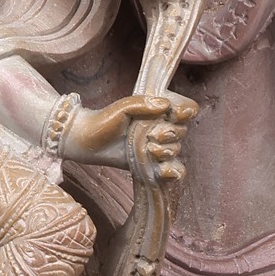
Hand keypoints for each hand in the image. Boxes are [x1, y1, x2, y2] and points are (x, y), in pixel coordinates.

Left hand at [65, 93, 194, 173]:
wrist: (87, 142)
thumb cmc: (104, 121)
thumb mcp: (123, 107)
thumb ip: (143, 103)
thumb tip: (166, 104)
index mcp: (158, 111)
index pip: (187, 109)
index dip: (185, 112)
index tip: (173, 114)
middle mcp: (161, 128)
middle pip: (181, 132)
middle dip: (169, 134)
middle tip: (151, 136)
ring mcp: (157, 147)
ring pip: (176, 150)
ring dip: (165, 151)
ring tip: (148, 150)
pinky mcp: (152, 165)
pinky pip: (174, 170)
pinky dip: (173, 172)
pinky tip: (162, 170)